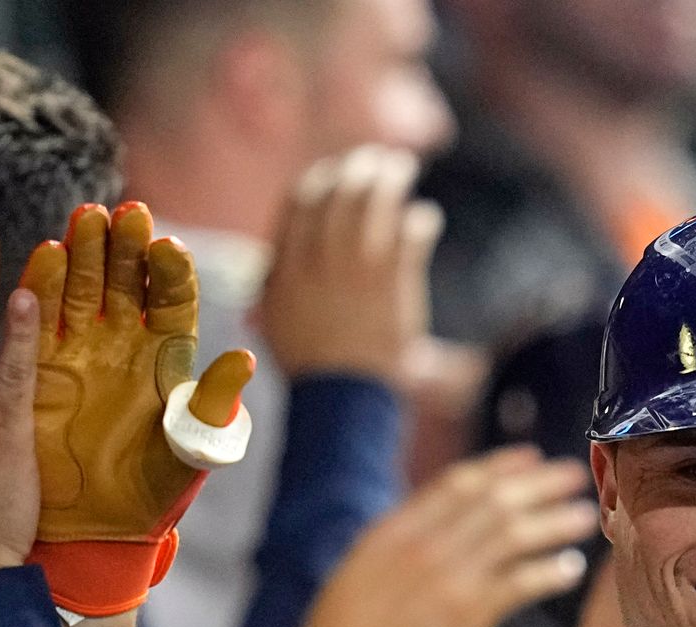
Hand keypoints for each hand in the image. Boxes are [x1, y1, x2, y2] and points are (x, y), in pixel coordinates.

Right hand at [18, 201, 256, 614]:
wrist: (96, 530)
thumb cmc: (153, 494)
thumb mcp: (188, 452)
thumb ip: (211, 407)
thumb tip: (242, 362)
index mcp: (167, 356)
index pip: (172, 299)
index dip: (171, 272)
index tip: (168, 246)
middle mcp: (124, 342)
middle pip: (127, 280)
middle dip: (126, 246)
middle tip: (124, 214)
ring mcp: (80, 348)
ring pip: (84, 287)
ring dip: (86, 252)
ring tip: (86, 219)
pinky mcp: (38, 364)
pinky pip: (38, 317)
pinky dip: (40, 286)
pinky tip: (44, 256)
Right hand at [258, 145, 442, 384]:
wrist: (342, 398)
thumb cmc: (309, 365)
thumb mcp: (275, 321)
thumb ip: (273, 285)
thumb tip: (268, 261)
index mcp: (288, 263)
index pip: (302, 200)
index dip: (321, 178)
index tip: (334, 170)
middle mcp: (320, 258)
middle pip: (341, 191)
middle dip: (358, 167)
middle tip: (376, 159)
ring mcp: (358, 268)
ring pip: (376, 202)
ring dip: (391, 179)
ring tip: (403, 168)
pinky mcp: (393, 281)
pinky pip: (410, 233)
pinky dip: (420, 219)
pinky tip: (426, 217)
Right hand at [272, 446, 595, 626]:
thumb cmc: (342, 626)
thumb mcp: (361, 564)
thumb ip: (401, 539)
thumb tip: (434, 520)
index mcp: (398, 528)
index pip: (459, 484)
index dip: (500, 467)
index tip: (530, 457)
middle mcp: (426, 545)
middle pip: (495, 502)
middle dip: (540, 485)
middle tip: (574, 474)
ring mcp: (448, 578)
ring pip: (514, 536)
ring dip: (554, 522)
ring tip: (584, 516)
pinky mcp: (465, 615)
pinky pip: (519, 584)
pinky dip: (548, 572)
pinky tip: (568, 568)